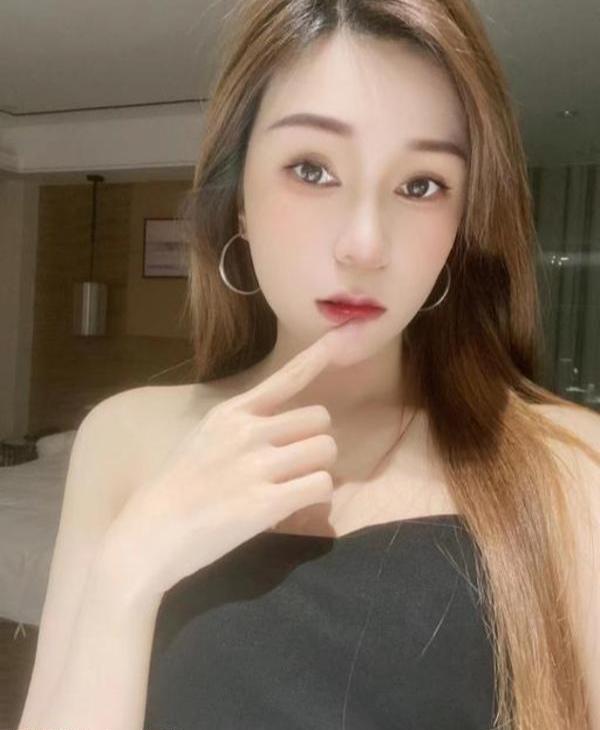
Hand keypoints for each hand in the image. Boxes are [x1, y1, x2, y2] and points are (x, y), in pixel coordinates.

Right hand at [100, 325, 353, 600]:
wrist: (149, 534)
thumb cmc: (175, 489)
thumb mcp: (203, 439)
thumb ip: (241, 426)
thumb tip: (280, 430)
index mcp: (231, 414)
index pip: (284, 379)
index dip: (316, 358)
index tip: (338, 338)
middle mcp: (248, 432)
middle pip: (319, 419)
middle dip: (316, 441)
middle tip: (299, 464)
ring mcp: (258, 466)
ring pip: (326, 450)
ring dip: (319, 469)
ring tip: (296, 486)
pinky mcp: (267, 503)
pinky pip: (321, 485)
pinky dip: (317, 496)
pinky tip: (298, 506)